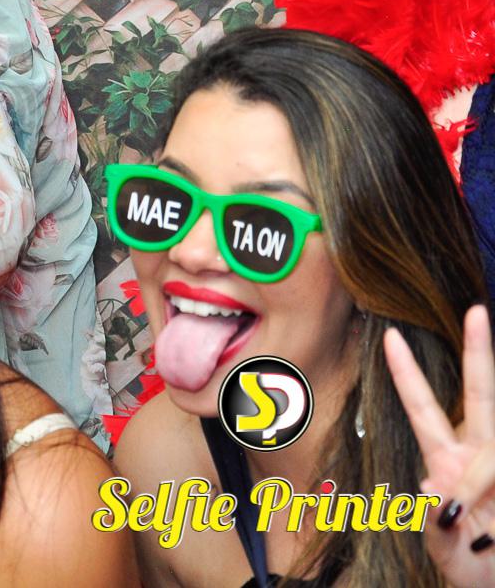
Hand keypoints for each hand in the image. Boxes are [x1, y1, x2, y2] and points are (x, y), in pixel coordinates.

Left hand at [385, 304, 494, 587]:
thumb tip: (431, 490)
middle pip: (480, 396)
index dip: (406, 375)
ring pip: (493, 452)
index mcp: (445, 462)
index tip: (388, 336)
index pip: (422, 409)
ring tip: (478, 529)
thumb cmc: (471, 565)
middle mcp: (477, 455)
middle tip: (477, 311)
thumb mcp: (441, 549)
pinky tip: (490, 532)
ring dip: (481, 487)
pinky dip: (492, 506)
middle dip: (480, 353)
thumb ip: (430, 523)